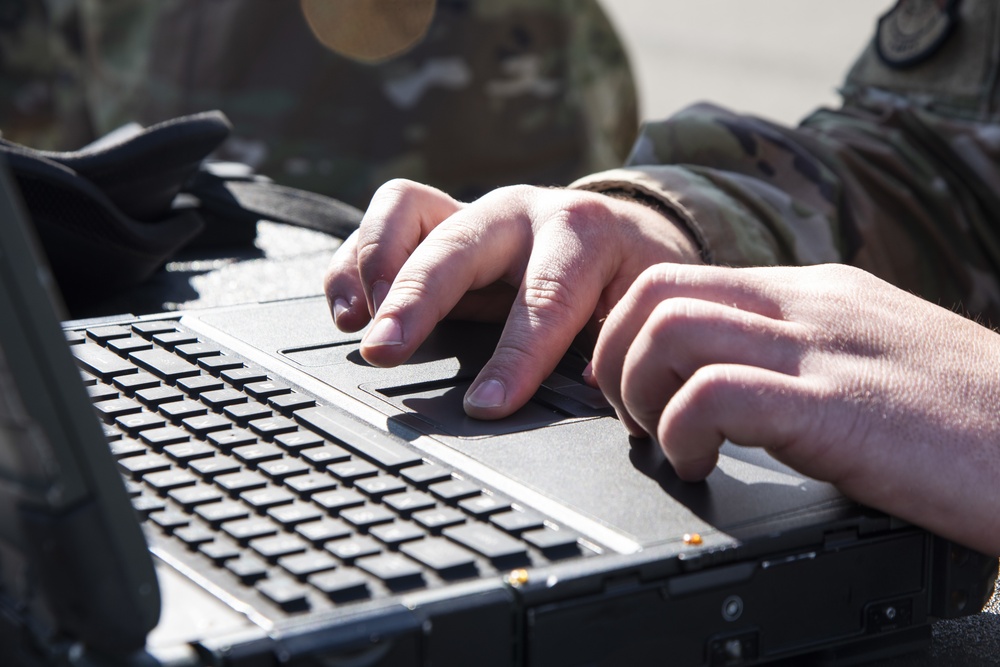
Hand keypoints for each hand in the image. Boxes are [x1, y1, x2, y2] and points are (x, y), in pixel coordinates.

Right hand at [324, 179, 700, 417]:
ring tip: (358, 324)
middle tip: (384, 350)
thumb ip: (617, 341)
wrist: (622, 229)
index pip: (544, 297)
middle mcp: (517, 212)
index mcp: (580, 233)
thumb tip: (585, 387)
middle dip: (415, 298)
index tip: (486, 405)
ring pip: (404, 208)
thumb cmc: (630, 275)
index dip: (515, 357)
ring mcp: (471, 211)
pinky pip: (381, 224)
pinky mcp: (439, 222)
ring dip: (373, 266)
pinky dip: (356, 264)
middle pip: (456, 245)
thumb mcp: (644, 305)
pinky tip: (348, 310)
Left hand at [591, 263, 999, 554]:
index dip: (631, 335)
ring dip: (640, 392)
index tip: (636, 389)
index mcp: (812, 294)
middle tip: (636, 417)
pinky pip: (714, 394)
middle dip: (616, 357)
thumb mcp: (869, 361)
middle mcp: (808, 308)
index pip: (680, 279)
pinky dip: (682, 432)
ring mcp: (821, 351)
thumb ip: (798, 357)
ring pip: (669, 329)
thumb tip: (721, 384)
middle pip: (655, 291)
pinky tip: (702, 465)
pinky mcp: (837, 407)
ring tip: (667, 442)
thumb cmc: (972, 419)